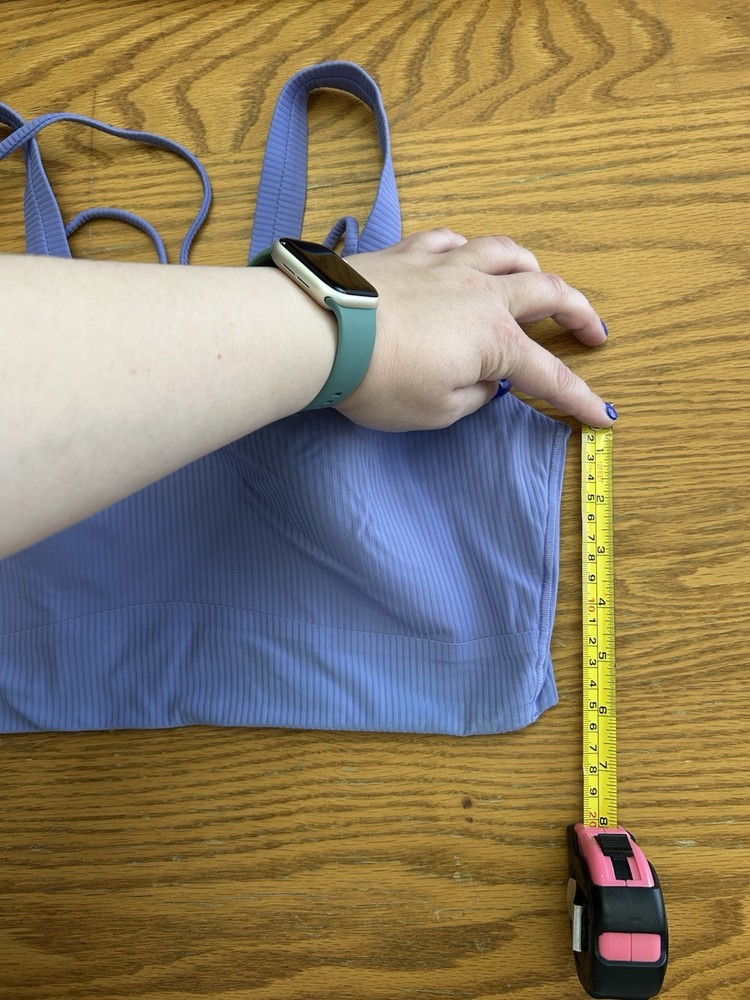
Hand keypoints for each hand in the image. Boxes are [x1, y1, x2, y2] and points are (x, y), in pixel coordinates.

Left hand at [338, 229, 614, 430]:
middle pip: (547, 292)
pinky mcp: (410, 252)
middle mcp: (481, 294)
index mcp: (494, 341)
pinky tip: (467, 255)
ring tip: (539, 281)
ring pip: (506, 252)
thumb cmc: (379, 381)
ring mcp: (446, 266)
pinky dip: (471, 248)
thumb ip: (470, 397)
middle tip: (593, 331)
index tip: (602, 415)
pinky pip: (453, 239)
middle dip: (578, 312)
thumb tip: (483, 382)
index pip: (549, 374)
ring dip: (532, 267)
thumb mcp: (435, 412)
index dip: (578, 397)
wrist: (322, 332)